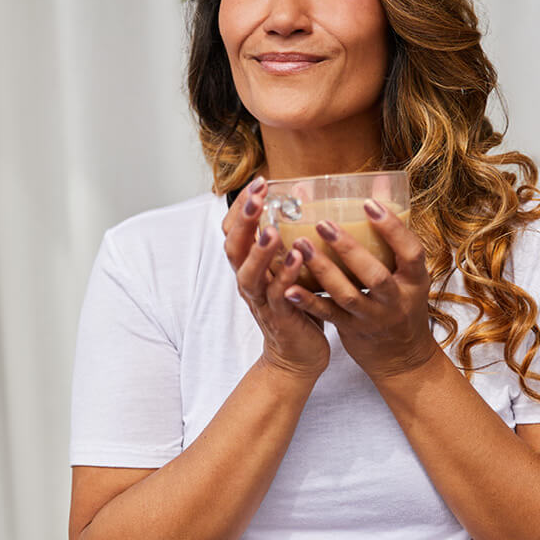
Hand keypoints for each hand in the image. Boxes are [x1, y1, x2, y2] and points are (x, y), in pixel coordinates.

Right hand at [222, 178, 329, 381]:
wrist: (297, 357)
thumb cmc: (296, 305)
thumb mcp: (288, 267)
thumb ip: (290, 237)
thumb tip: (306, 197)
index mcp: (249, 266)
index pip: (233, 230)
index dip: (241, 206)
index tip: (258, 181)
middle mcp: (249, 281)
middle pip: (234, 247)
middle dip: (244, 220)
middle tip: (257, 195)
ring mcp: (261, 301)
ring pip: (249, 274)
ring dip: (259, 251)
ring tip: (270, 228)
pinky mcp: (280, 318)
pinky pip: (278, 296)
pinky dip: (286, 276)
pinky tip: (298, 257)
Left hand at [282, 199, 437, 381]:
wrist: (402, 357)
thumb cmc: (401, 302)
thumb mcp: (407, 272)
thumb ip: (392, 235)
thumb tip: (382, 182)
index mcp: (414, 280)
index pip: (410, 252)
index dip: (392, 228)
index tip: (369, 203)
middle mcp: (395, 300)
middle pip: (374, 275)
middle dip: (349, 249)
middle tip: (322, 223)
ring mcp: (372, 318)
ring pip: (347, 295)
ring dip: (322, 270)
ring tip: (299, 245)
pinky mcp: (350, 331)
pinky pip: (327, 315)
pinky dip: (307, 301)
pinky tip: (287, 286)